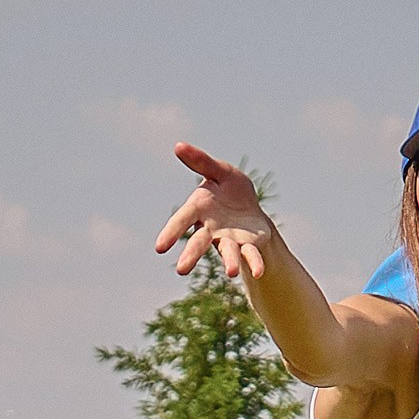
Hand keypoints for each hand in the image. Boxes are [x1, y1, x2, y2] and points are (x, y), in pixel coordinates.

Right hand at [154, 141, 272, 284]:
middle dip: (191, 256)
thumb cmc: (229, 189)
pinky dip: (254, 263)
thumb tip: (178, 145)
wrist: (250, 210)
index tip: (160, 248)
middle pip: (199, 243)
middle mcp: (210, 229)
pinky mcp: (247, 246)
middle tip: (181, 271)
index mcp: (199, 209)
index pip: (182, 220)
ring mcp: (228, 240)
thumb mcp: (219, 171)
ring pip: (226, 252)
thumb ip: (201, 162)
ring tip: (231, 273)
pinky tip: (258, 272)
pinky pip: (250, 255)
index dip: (171, 233)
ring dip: (229, 262)